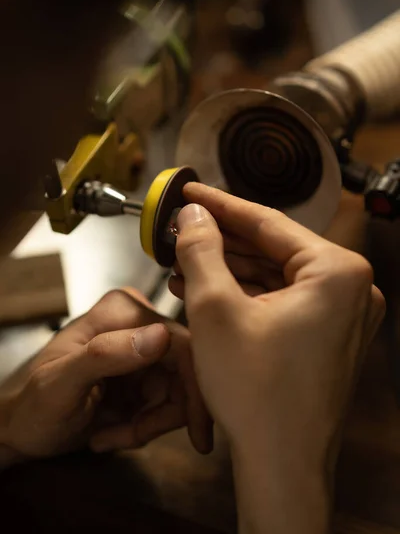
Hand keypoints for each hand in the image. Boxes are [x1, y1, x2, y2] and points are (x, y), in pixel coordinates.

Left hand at [0, 289, 211, 465]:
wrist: (23, 429)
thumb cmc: (33, 404)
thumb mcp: (60, 383)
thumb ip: (106, 355)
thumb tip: (162, 336)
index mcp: (122, 312)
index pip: (180, 343)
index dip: (194, 387)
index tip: (198, 432)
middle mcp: (140, 324)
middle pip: (185, 371)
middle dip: (163, 414)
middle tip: (130, 437)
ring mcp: (145, 349)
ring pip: (179, 393)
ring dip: (149, 425)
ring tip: (109, 436)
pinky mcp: (147, 375)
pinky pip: (167, 406)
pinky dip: (144, 428)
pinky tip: (110, 433)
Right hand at [170, 184, 384, 532]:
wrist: (282, 465)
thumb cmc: (261, 398)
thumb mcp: (215, 310)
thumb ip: (203, 250)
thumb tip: (194, 216)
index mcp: (337, 273)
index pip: (268, 222)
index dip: (220, 205)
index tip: (192, 192)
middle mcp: (350, 290)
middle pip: (272, 248)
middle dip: (221, 241)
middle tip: (183, 229)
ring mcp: (341, 314)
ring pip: (274, 274)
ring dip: (229, 268)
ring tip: (185, 261)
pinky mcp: (327, 334)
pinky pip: (281, 299)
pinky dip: (245, 294)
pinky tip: (208, 289)